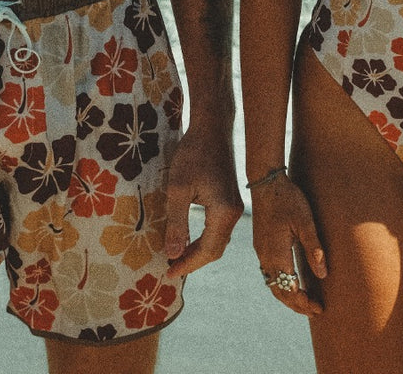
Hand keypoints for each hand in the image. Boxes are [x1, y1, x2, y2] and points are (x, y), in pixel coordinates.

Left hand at [163, 126, 243, 277]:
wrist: (212, 128)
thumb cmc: (193, 154)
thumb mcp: (178, 189)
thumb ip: (177, 223)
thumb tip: (173, 254)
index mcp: (223, 212)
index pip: (207, 250)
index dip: (187, 264)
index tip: (168, 272)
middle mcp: (234, 213)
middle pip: (215, 250)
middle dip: (193, 261)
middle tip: (170, 269)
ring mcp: (234, 207)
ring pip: (217, 241)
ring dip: (198, 252)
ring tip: (176, 259)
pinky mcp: (230, 201)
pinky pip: (218, 229)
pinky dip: (204, 240)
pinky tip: (188, 241)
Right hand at [250, 172, 325, 315]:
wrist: (265, 182)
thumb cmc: (288, 198)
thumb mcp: (305, 221)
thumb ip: (314, 248)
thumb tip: (323, 274)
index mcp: (276, 254)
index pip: (289, 289)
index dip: (304, 302)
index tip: (319, 308)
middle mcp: (265, 256)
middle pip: (279, 292)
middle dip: (296, 305)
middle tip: (315, 311)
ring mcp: (260, 251)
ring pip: (272, 284)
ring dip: (288, 296)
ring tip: (305, 302)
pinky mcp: (260, 245)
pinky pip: (269, 273)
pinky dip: (281, 285)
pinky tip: (291, 282)